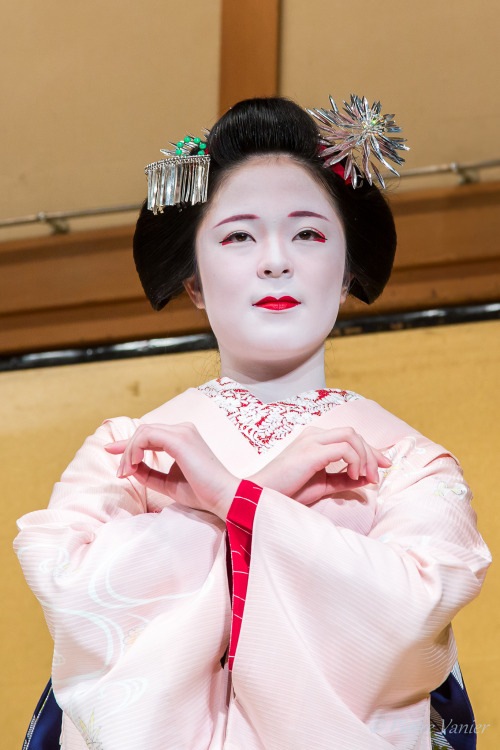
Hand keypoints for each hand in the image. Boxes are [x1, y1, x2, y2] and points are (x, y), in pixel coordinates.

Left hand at [104, 423, 239, 519]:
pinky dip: (135, 449)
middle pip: (144, 431)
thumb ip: (150, 474)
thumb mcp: (168, 483)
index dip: (129, 444)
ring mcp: (182, 432)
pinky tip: (133, 464)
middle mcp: (183, 430)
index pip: (150, 435)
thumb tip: (131, 468)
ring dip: (129, 452)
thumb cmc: (201, 492)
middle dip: (125, 449)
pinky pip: (147, 436)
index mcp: (183, 438)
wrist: (223, 497)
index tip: (111, 452)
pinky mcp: (179, 439)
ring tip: (126, 472)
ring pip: (143, 432)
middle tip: (118, 471)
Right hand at [248, 426, 390, 505]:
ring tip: (365, 477)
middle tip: (378, 475)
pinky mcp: (311, 451)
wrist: (260, 495)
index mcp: (314, 440)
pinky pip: (344, 449)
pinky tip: (354, 477)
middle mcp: (313, 435)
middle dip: (371, 453)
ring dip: (365, 457)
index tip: (383, 466)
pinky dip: (355, 461)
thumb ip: (342, 479)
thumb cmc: (287, 491)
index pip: (349, 437)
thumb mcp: (322, 485)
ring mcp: (311, 440)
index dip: (370, 450)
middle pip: (353, 434)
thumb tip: (367, 478)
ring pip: (352, 436)